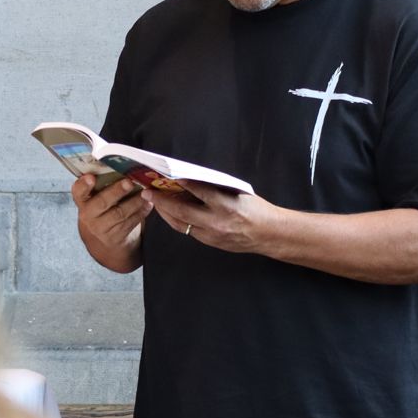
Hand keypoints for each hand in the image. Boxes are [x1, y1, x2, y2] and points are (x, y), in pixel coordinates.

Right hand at [72, 174, 149, 267]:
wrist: (104, 241)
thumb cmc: (102, 210)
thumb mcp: (96, 199)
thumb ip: (101, 185)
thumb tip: (120, 166)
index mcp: (82, 200)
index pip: (78, 191)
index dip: (84, 184)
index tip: (91, 177)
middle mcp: (88, 215)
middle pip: (102, 202)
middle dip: (116, 191)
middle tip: (129, 182)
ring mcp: (101, 228)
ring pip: (120, 213)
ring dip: (135, 202)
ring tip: (145, 192)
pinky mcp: (115, 237)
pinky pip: (130, 223)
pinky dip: (141, 212)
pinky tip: (148, 204)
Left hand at [147, 180, 270, 253]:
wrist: (268, 234)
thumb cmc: (255, 209)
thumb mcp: (238, 193)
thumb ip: (216, 188)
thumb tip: (192, 179)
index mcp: (226, 205)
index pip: (200, 191)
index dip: (182, 183)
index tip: (167, 176)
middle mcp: (217, 222)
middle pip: (183, 211)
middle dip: (163, 201)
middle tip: (148, 192)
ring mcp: (212, 235)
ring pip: (181, 224)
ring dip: (165, 213)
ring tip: (154, 202)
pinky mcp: (210, 242)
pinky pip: (188, 231)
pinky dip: (177, 221)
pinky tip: (169, 213)